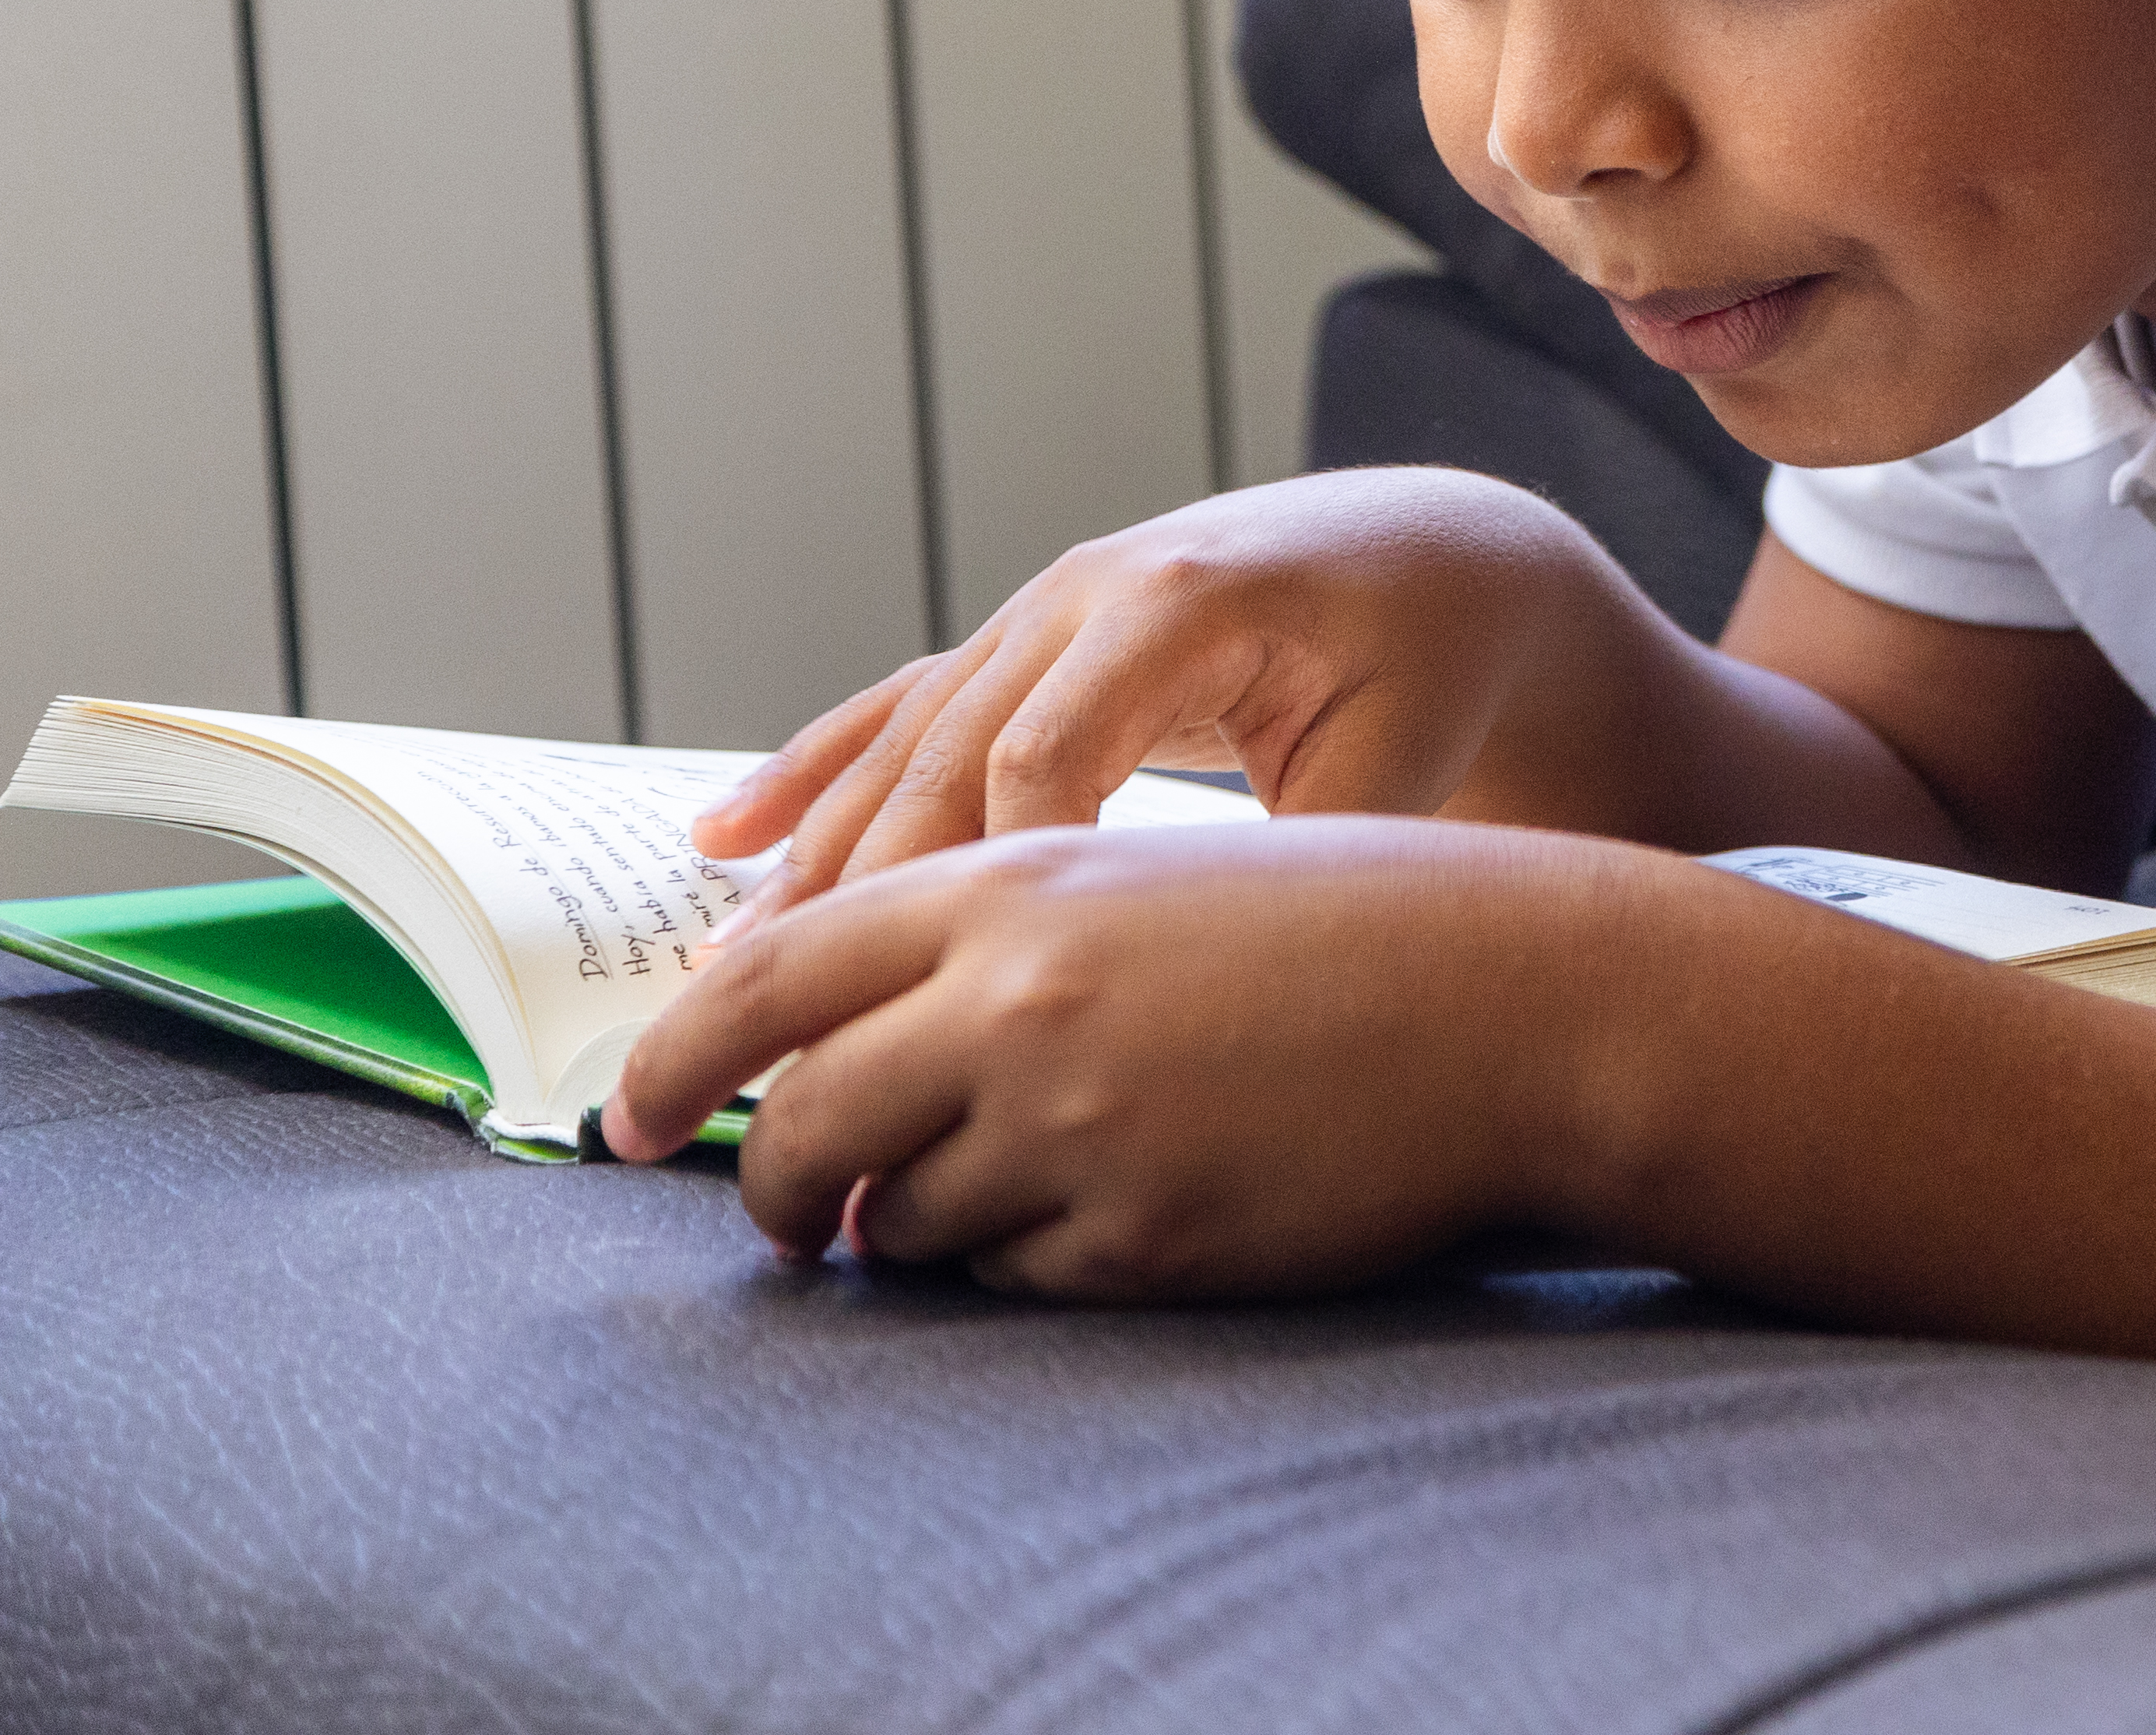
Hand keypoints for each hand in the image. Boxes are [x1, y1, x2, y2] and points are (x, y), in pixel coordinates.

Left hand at [607, 817, 1648, 1293]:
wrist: (1524, 993)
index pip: (772, 980)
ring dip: (913, 1230)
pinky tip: (1117, 1209)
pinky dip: (1032, 1261)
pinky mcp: (1144, 1229)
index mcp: (1016, 884)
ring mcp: (1078, 1121)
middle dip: (768, 1190)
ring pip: (904, 1219)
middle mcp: (1020, 997)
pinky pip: (1018, 1276)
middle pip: (801, 1126)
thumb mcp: (1147, 878)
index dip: (677, 1060)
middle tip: (783, 1223)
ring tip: (989, 1202)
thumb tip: (842, 1054)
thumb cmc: (1347, 922)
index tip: (631, 1117)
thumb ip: (992, 941)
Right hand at [690, 469, 1606, 927]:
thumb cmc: (1432, 657)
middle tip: (801, 1035)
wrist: (1436, 557)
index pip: (1043, 759)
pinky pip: (901, 709)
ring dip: (816, 858)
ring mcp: (1042, 614)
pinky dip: (814, 775)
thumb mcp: (1400, 747)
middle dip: (863, 898)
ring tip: (727, 973)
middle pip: (940, 758)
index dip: (993, 886)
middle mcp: (1083, 594)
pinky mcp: (1028, 647)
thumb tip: (1220, 981)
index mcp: (1176, 604)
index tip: (959, 1006)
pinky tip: (725, 842)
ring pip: (901, 742)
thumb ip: (1311, 852)